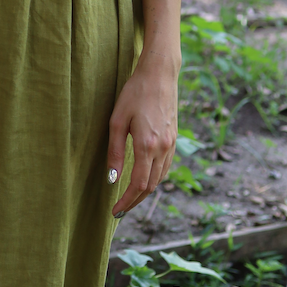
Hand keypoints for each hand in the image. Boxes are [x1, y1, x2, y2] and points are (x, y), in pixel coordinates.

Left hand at [107, 56, 178, 218]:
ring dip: (144, 192)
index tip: (114, 211)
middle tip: (119, 211)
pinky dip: (154, 179)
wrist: (160, 74)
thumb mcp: (117, 121)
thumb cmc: (134, 93)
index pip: (138, 185)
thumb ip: (115, 152)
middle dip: (134, 202)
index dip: (126, 201)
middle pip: (150, 186)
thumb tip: (112, 179)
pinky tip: (143, 179)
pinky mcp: (174, 139)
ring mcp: (171, 144)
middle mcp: (163, 149)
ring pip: (159, 179)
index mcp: (147, 146)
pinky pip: (165, 167)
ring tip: (129, 199)